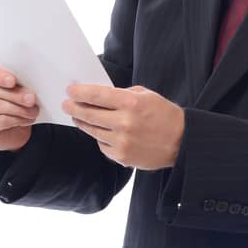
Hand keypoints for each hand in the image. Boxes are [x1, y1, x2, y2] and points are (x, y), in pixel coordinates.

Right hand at [0, 63, 38, 150]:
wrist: (11, 130)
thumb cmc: (12, 102)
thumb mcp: (15, 88)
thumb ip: (17, 84)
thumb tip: (28, 90)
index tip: (13, 81)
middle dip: (16, 95)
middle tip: (32, 99)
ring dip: (19, 109)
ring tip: (33, 111)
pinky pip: (0, 121)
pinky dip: (16, 120)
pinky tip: (26, 120)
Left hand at [62, 83, 184, 169]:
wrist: (181, 142)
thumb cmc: (163, 115)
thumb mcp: (145, 95)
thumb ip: (121, 94)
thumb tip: (97, 95)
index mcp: (131, 103)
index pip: (97, 95)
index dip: (80, 92)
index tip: (70, 90)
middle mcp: (125, 122)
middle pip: (89, 114)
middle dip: (74, 108)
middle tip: (66, 104)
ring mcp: (122, 141)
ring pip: (93, 131)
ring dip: (83, 123)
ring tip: (78, 117)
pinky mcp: (122, 156)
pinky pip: (102, 145)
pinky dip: (100, 138)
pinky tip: (101, 132)